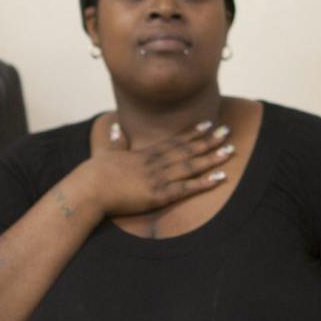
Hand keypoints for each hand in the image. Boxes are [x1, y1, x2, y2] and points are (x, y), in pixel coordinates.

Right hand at [80, 119, 234, 218]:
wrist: (90, 188)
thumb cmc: (94, 173)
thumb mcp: (106, 152)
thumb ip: (115, 141)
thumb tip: (115, 127)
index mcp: (145, 154)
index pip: (174, 141)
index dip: (193, 133)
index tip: (208, 125)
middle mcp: (155, 163)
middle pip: (188, 150)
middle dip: (209, 141)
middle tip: (228, 131)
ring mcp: (158, 178)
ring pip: (191, 166)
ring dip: (212, 158)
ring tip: (230, 150)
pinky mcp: (158, 195)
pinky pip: (187, 188)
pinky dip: (205, 182)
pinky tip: (221, 178)